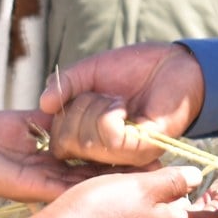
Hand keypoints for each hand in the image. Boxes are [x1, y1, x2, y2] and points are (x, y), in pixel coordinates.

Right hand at [38, 42, 204, 166]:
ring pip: (86, 145)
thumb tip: (42, 104)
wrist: (175, 62)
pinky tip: (122, 105)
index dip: (54, 120)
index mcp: (90, 138)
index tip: (68, 97)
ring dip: (92, 111)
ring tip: (113, 99)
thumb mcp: (90, 72)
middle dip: (72, 111)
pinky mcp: (144, 150)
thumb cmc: (134, 68)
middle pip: (66, 146)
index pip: (56, 145)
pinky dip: (108, 116)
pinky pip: (110, 140)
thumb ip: (65, 86)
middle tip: (94, 94)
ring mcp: (125, 155)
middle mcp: (106, 153)